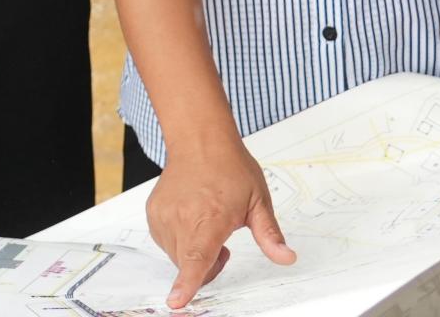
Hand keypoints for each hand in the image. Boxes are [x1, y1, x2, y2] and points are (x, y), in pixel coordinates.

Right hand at [148, 134, 295, 308]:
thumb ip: (269, 235)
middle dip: (208, 264)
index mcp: (210, 218)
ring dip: (192, 251)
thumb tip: (287, 257)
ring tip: (206, 222)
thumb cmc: (230, 167)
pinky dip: (180, 239)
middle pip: (190, 265)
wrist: (199, 140)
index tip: (176, 302)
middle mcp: (182, 218)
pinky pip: (166, 243)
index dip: (187, 283)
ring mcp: (164, 216)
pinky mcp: (153, 213)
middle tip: (223, 237)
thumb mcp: (258, 200)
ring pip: (177, 256)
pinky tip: (191, 218)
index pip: (197, 258)